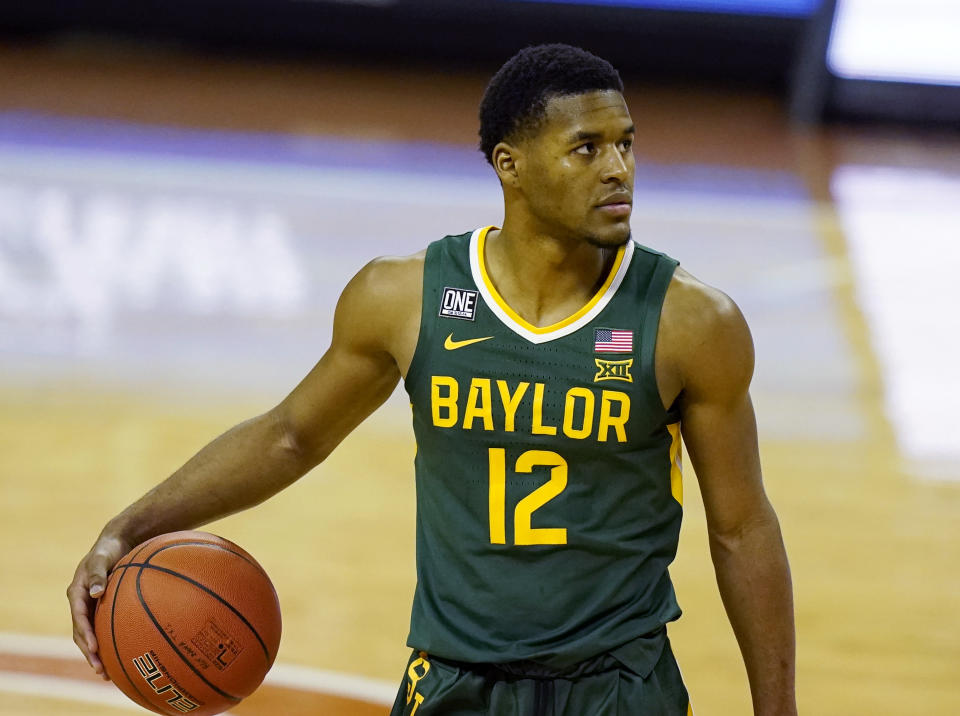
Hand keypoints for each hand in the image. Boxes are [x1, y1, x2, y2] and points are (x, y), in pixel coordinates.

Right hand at [67, 533, 131, 678]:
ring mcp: (89, 606)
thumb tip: (95, 593)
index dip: (86, 634)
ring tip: (106, 672)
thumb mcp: (102, 557)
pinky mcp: (99, 607)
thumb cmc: (109, 548)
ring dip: (96, 653)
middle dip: (89, 652)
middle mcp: (81, 602)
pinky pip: (101, 627)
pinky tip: (118, 653)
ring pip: (90, 634)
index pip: (78, 618)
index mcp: (77, 592)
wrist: (116, 541)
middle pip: (81, 633)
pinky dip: (106, 641)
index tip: (95, 648)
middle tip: (100, 669)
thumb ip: (97, 573)